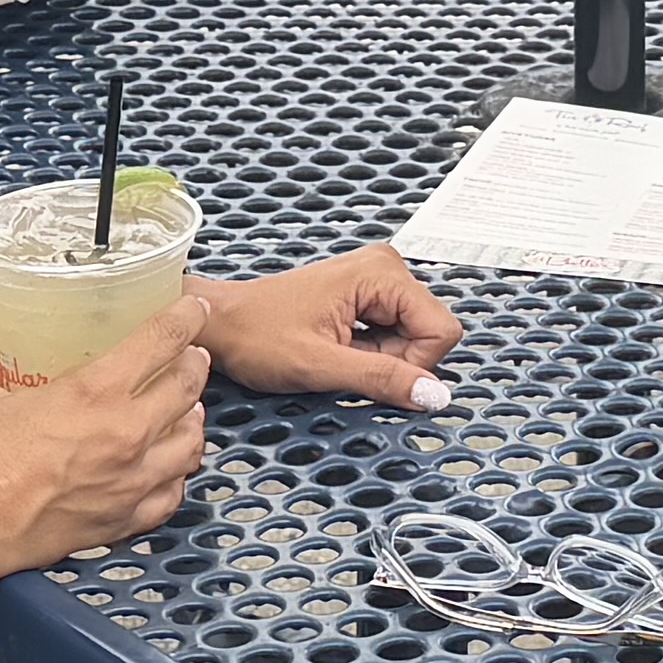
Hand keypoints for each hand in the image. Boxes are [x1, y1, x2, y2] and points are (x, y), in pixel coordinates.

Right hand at [0, 291, 213, 576]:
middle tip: (191, 356)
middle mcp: (126, 434)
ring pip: (191, 443)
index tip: (193, 309)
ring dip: (193, 419)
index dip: (186, 318)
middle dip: (195, 365)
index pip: (162, 341)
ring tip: (187, 410)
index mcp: (94, 392)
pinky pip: (173, 493)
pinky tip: (169, 467)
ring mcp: (132, 481)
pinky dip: (177, 474)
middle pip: (188, 388)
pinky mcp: (124, 520)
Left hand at [207, 242, 465, 407]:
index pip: (441, 330)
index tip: (370, 370)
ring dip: (381, 359)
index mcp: (380, 273)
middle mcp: (384, 268)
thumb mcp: (319, 365)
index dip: (414, 365)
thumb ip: (382, 378)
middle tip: (346, 362)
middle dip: (396, 362)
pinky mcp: (367, 295)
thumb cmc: (255, 336)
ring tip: (337, 354)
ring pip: (412, 338)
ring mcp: (376, 280)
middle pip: (428, 334)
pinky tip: (338, 349)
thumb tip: (434, 395)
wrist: (221, 324)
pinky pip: (394, 335)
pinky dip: (371, 353)